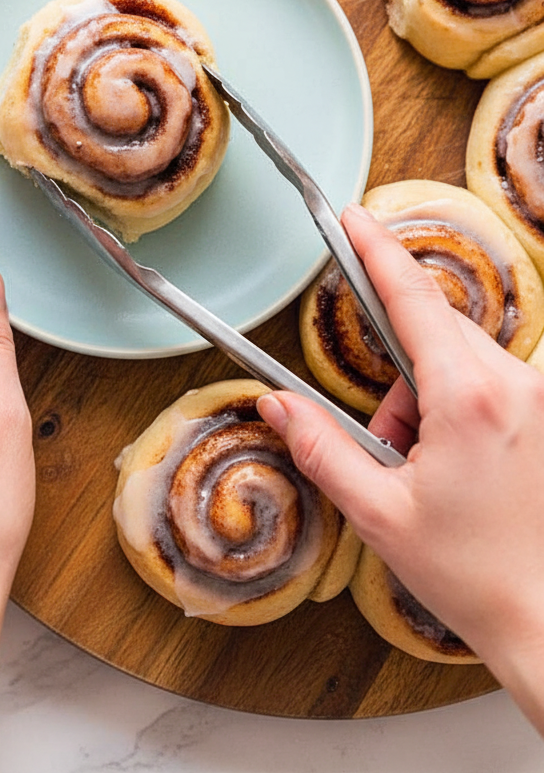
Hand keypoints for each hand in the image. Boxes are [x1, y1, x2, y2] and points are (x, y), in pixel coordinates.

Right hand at [258, 203, 543, 732]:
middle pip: (434, 335)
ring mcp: (538, 399)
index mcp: (467, 398)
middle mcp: (514, 385)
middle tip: (392, 445)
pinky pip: (492, 382)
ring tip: (432, 470)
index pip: (412, 300)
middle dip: (400, 376)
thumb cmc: (474, 575)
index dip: (376, 252)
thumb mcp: (379, 514)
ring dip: (431, 396)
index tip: (353, 218)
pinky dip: (462, 407)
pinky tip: (464, 466)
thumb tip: (277, 405)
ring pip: (462, 360)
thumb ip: (322, 449)